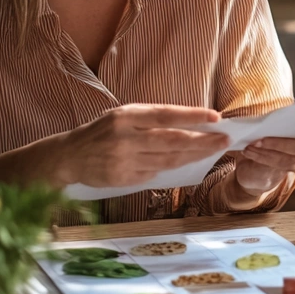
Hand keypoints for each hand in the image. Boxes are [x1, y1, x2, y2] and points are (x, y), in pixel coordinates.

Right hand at [55, 103, 228, 187]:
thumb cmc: (102, 131)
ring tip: (213, 150)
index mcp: (126, 116)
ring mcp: (124, 160)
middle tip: (224, 140)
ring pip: (168, 159)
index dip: (192, 116)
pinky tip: (189, 162)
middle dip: (202, 140)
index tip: (215, 117)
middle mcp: (125, 137)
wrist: (70, 156)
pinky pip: (155, 174)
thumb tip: (188, 124)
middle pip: (172, 140)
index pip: (165, 115)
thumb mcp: (121, 115)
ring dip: (194, 155)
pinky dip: (174, 167)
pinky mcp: (123, 179)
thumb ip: (150, 119)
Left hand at [232, 120, 294, 195]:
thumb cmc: (276, 122)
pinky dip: (262, 156)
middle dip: (290, 143)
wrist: (262, 147)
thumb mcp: (279, 113)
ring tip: (253, 142)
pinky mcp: (286, 168)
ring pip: (292, 159)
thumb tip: (275, 113)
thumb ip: (284, 113)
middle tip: (267, 135)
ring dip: (270, 149)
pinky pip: (278, 165)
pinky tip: (248, 150)